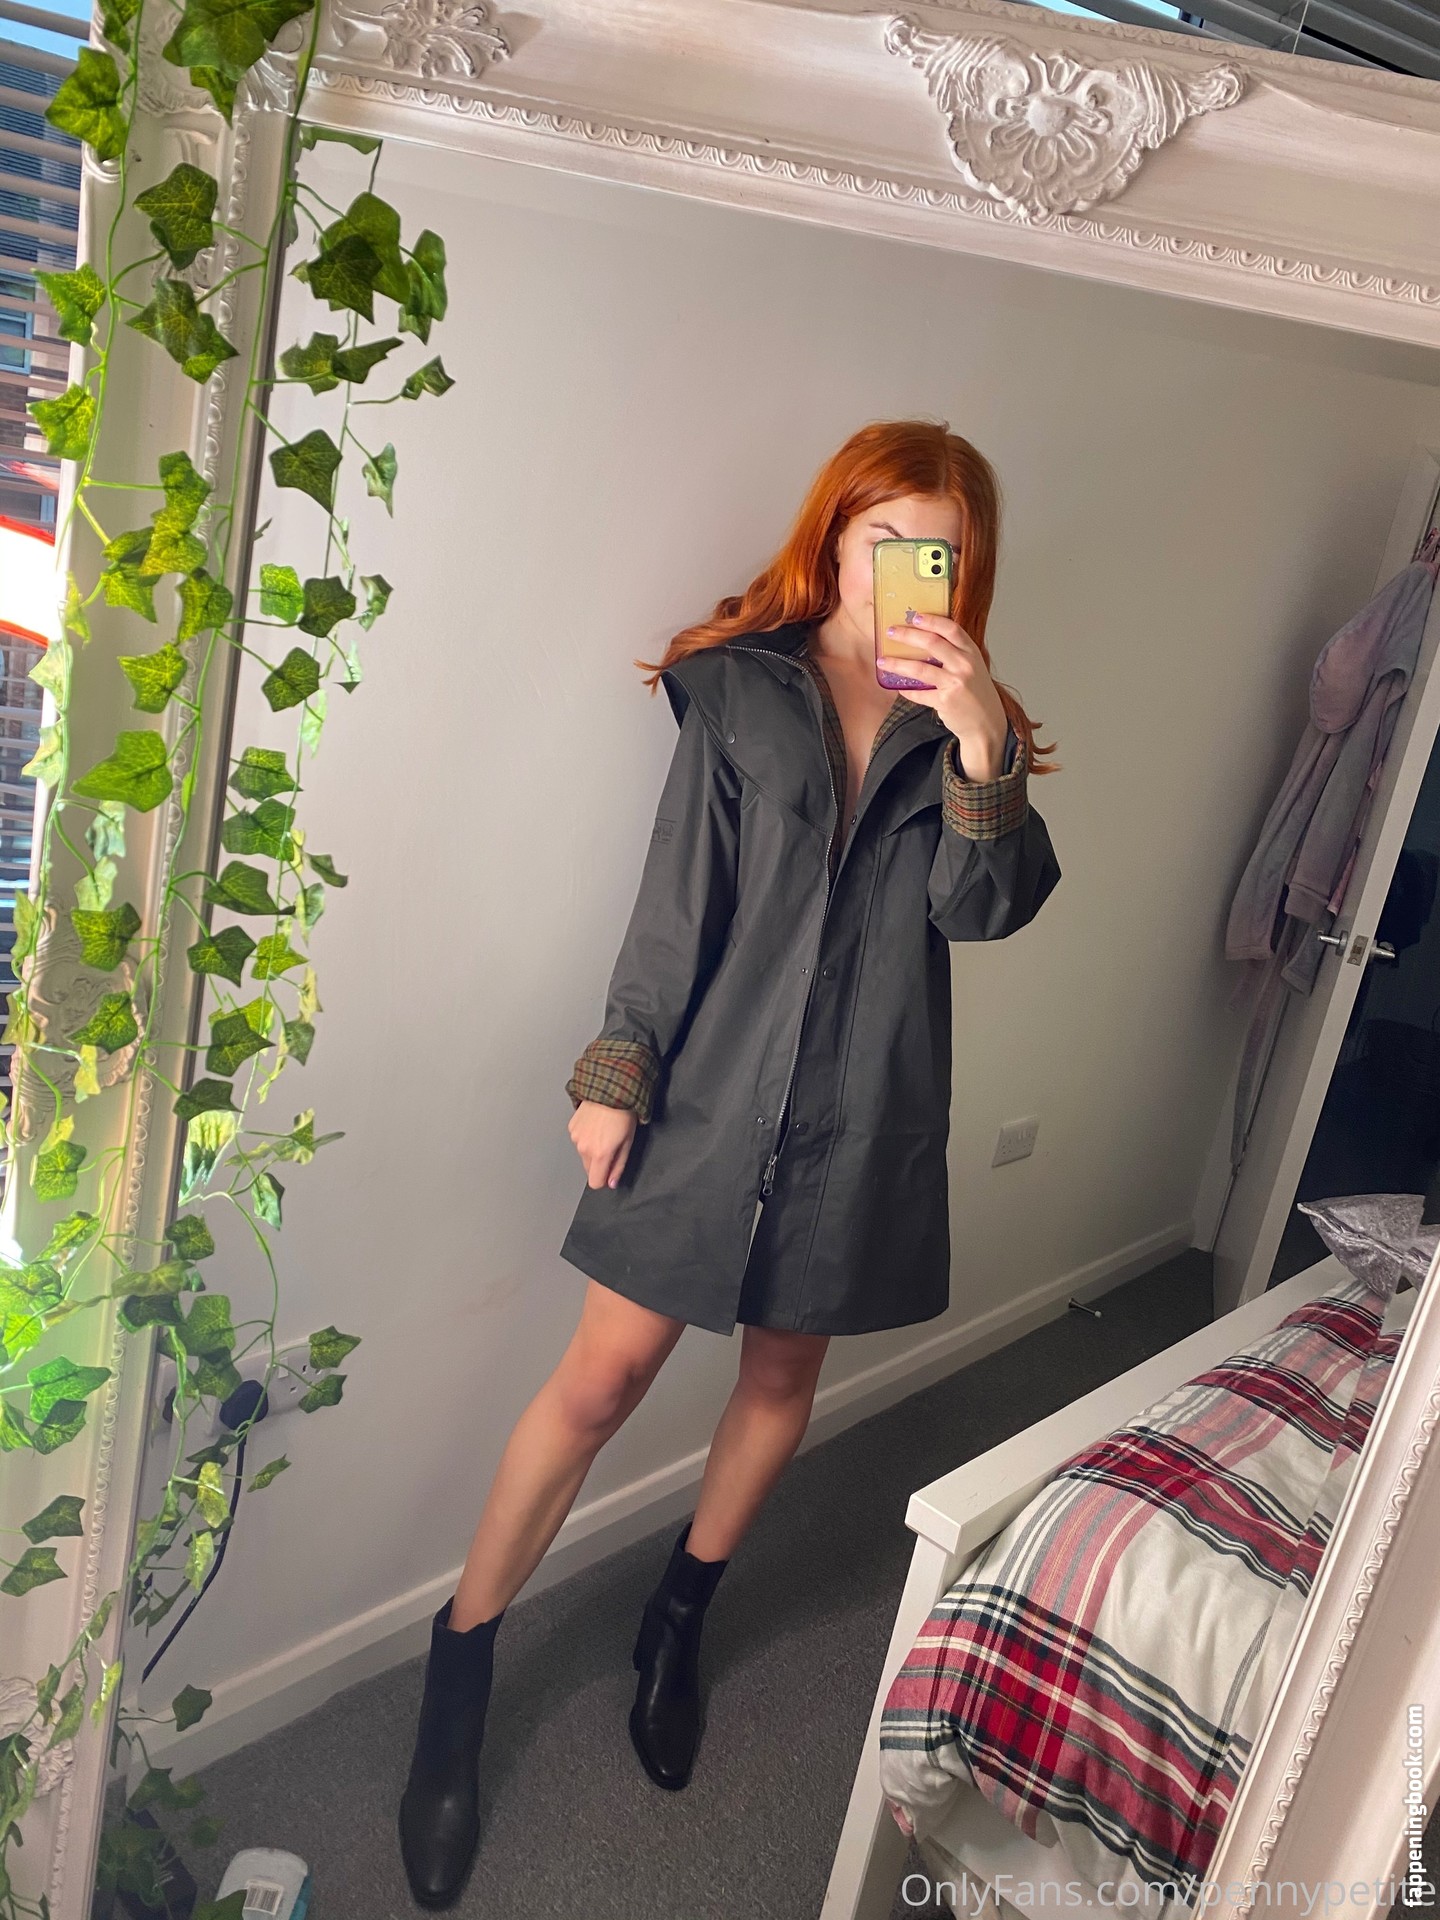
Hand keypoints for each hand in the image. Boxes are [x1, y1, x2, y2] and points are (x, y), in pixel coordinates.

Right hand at [568, 1098, 638, 1188]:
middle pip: (589, 1169)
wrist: (609, 1088)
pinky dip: (586, 1136)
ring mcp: (575, 1137)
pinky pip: (578, 1140)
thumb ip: (618, 1166)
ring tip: (604, 1132)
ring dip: (592, 1148)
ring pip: (583, 1154)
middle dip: (599, 1163)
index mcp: (599, 1154)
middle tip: (611, 1146)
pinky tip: (595, 1125)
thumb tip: (612, 1182)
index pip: (595, 1182)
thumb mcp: (628, 1142)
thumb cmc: (623, 1113)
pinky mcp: (571, 1127)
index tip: (610, 1171)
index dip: (604, 1179)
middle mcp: (584, 1148)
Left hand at [877, 610, 1008, 780]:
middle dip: (908, 635)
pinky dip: (907, 691)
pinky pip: (919, 693)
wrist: (987, 724)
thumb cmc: (977, 694)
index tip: (915, 616)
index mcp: (972, 653)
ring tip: (882, 661)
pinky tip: (898, 688)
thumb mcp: (973, 668)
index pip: (951, 629)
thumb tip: (924, 641)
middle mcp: (965, 665)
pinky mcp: (945, 701)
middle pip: (932, 643)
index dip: (932, 620)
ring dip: (897, 663)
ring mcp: (956, 683)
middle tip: (891, 632)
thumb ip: (955, 654)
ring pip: (920, 668)